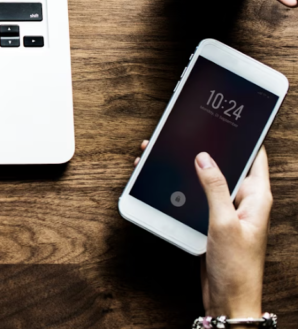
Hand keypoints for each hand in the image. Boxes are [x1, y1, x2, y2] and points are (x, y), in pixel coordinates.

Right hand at [133, 142, 271, 316]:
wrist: (228, 300)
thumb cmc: (236, 267)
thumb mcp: (224, 223)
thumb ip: (215, 188)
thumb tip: (205, 158)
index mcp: (257, 197)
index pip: (255, 156)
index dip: (244, 136)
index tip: (227, 118)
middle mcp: (244, 201)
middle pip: (226, 165)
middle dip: (204, 149)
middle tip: (183, 131)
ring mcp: (226, 211)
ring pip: (206, 180)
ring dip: (186, 169)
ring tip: (162, 153)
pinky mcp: (211, 221)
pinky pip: (196, 197)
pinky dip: (180, 187)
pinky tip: (162, 181)